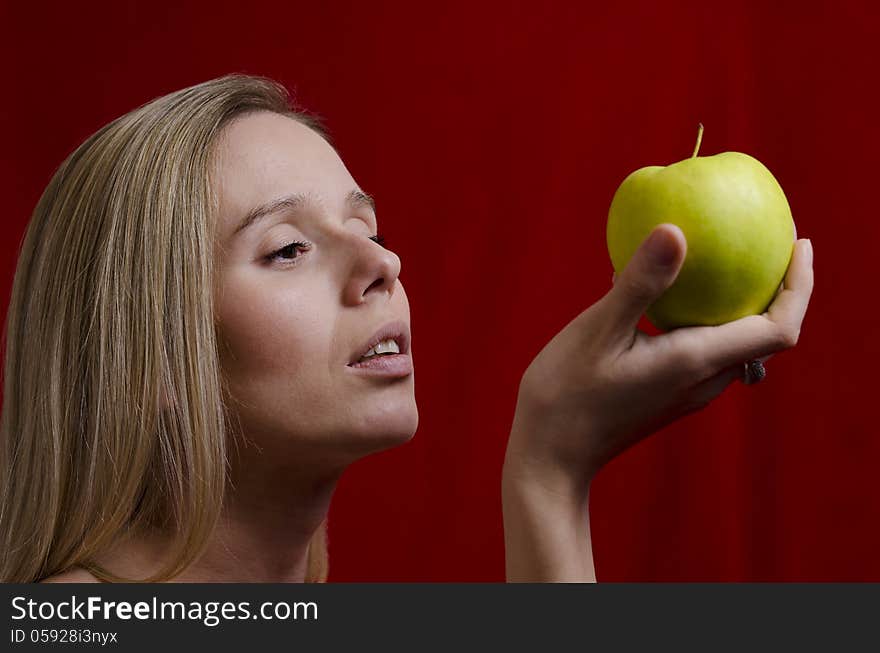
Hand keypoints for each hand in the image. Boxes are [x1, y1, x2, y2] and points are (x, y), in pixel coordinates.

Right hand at [505, 223, 813, 494]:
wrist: (551, 455)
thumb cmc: (568, 395)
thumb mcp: (598, 331)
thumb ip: (641, 283)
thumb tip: (675, 229)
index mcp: (696, 362)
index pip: (778, 328)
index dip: (799, 286)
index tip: (799, 243)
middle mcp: (703, 380)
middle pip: (766, 334)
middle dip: (780, 287)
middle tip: (771, 239)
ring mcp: (688, 391)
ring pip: (737, 343)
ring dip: (745, 302)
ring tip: (730, 258)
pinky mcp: (669, 393)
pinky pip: (706, 348)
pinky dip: (710, 315)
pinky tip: (676, 291)